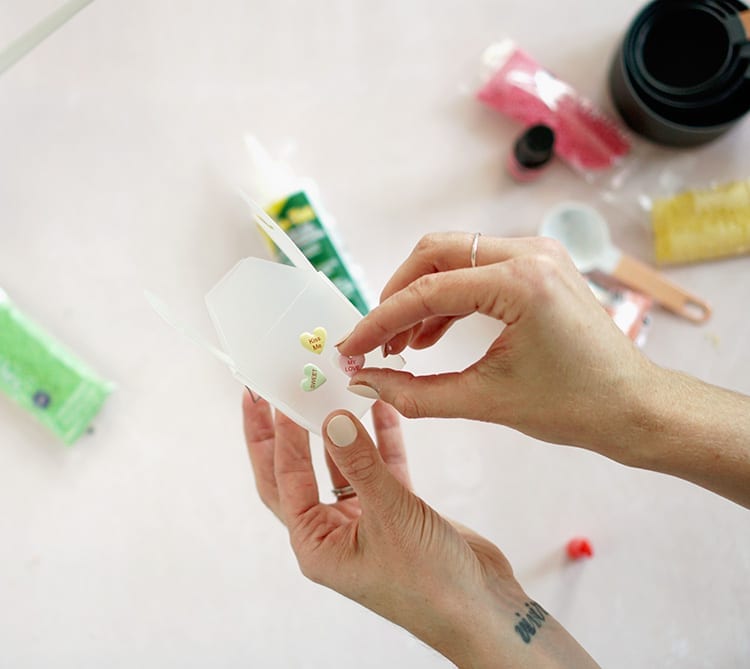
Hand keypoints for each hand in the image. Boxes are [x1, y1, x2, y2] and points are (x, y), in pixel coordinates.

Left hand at [242, 392, 598, 666]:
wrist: (484, 609)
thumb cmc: (431, 585)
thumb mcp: (390, 516)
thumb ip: (361, 463)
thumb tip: (331, 419)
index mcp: (317, 545)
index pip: (285, 479)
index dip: (279, 436)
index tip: (275, 396)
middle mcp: (333, 533)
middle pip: (296, 473)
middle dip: (282, 435)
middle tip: (267, 395)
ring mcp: (364, 521)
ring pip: (339, 466)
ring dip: (336, 431)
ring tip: (326, 392)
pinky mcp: (395, 512)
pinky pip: (379, 468)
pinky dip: (380, 440)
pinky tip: (381, 409)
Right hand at [338, 233, 653, 458]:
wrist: (634, 407)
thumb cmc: (577, 406)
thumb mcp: (486, 401)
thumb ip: (416, 392)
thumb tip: (366, 382)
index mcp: (522, 282)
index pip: (428, 291)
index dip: (380, 321)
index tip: (352, 346)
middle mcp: (530, 253)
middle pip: (435, 253)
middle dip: (396, 296)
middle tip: (375, 340)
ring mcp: (536, 255)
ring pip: (454, 257)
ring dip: (420, 296)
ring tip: (400, 346)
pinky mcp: (538, 267)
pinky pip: (477, 270)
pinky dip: (448, 299)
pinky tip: (430, 337)